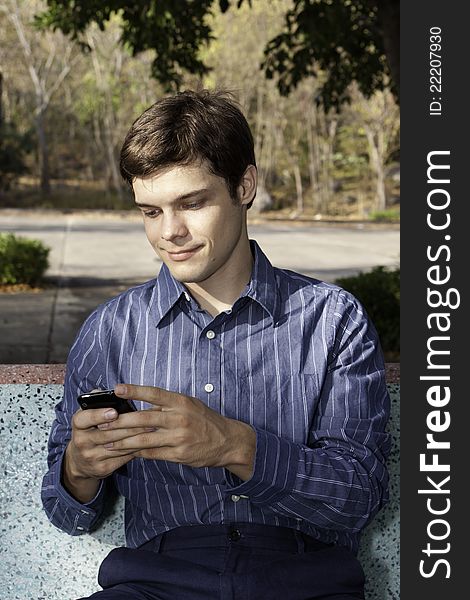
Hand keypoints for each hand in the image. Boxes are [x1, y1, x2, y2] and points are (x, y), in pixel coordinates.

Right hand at [64, 394, 153, 501]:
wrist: (80, 461)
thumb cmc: (90, 430)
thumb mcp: (88, 415)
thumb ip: (98, 401)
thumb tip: (112, 391)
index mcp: (78, 425)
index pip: (84, 419)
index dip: (99, 415)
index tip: (114, 412)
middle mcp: (81, 442)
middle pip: (107, 433)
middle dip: (128, 425)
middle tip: (146, 418)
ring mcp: (91, 457)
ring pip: (118, 446)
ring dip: (136, 437)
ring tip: (151, 428)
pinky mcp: (102, 468)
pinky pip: (122, 457)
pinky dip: (136, 449)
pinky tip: (147, 442)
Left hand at [103, 383, 255, 480]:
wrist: (228, 441)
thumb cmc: (205, 420)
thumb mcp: (190, 405)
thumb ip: (168, 404)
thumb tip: (143, 402)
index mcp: (181, 402)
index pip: (154, 394)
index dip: (135, 390)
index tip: (117, 388)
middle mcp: (179, 418)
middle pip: (143, 419)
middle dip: (120, 421)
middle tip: (102, 422)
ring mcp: (178, 438)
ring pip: (143, 439)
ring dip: (122, 441)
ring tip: (106, 441)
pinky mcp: (178, 455)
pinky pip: (152, 454)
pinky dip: (136, 453)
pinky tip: (124, 452)